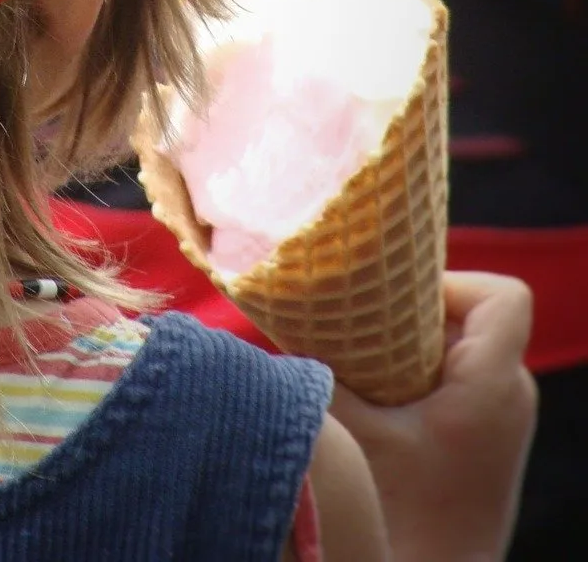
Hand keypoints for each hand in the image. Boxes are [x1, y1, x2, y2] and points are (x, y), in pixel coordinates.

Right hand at [330, 271, 536, 561]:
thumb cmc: (402, 516)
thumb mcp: (352, 433)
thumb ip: (322, 372)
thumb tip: (286, 320)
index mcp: (493, 385)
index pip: (504, 296)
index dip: (453, 283)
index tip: (400, 304)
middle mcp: (513, 395)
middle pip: (475, 315)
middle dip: (417, 315)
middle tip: (366, 329)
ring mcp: (504, 416)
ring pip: (465, 346)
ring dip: (415, 347)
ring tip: (368, 365)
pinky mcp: (488, 436)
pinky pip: (462, 376)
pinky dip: (423, 372)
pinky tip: (380, 395)